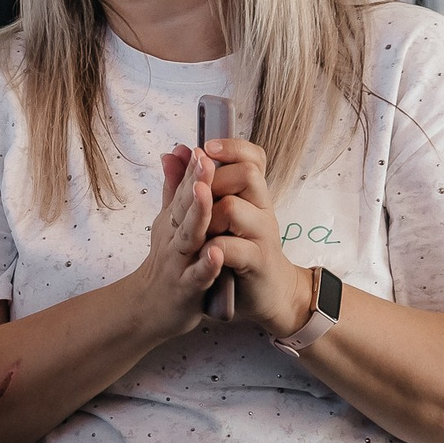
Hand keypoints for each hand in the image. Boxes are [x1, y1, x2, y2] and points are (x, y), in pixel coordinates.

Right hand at [125, 146, 226, 342]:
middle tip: (205, 159)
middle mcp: (173, 238)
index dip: (192, 169)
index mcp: (172, 221)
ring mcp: (178, 263)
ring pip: (188, 237)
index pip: (182, 190)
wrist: (146, 309)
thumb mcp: (166, 222)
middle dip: (195, 183)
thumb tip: (174, 151)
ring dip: (197, 215)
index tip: (202, 146)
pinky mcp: (186, 289)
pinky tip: (217, 253)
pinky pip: (197, 276)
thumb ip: (172, 187)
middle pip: (183, 207)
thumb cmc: (164, 263)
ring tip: (207, 193)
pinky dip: (206, 265)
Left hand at [205, 139, 319, 338]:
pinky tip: (208, 252)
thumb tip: (176, 151)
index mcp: (252, 197)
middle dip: (214, 181)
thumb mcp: (218, 217)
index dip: (232, 148)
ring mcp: (262, 236)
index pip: (252, 159)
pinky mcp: (258, 263)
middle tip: (198, 194)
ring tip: (200, 230)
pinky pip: (237, 248)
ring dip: (210, 217)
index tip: (206, 147)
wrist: (267, 295)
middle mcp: (261, 210)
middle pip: (245, 175)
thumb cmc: (239, 253)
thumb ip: (194, 184)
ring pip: (234, 209)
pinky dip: (218, 250)